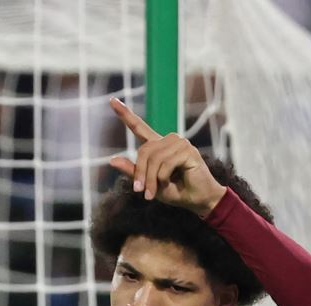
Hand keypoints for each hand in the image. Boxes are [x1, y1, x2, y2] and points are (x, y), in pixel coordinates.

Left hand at [107, 97, 227, 216]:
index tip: (112, 101)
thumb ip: (133, 171)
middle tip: (141, 192)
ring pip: (154, 159)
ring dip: (151, 179)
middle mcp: (169, 140)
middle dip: (140, 173)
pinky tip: (167, 184)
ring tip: (152, 194)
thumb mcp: (150, 184)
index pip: (139, 127)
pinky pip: (166, 164)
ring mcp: (179, 143)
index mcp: (158, 145)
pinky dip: (162, 178)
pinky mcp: (188, 150)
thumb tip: (111, 160)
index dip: (126, 115)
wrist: (198, 200)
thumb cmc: (176, 191)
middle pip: (144, 151)